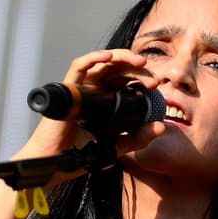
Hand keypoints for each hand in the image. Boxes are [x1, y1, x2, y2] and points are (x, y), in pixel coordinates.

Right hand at [14, 50, 166, 169]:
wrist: (56, 161)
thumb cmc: (81, 153)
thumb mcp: (117, 146)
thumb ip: (138, 139)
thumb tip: (161, 127)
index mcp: (105, 99)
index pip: (126, 81)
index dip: (142, 79)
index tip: (157, 86)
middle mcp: (94, 89)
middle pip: (117, 68)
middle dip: (136, 67)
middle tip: (153, 76)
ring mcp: (81, 87)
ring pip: (102, 62)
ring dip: (121, 58)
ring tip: (139, 62)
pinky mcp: (68, 89)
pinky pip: (79, 66)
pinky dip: (94, 58)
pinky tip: (109, 57)